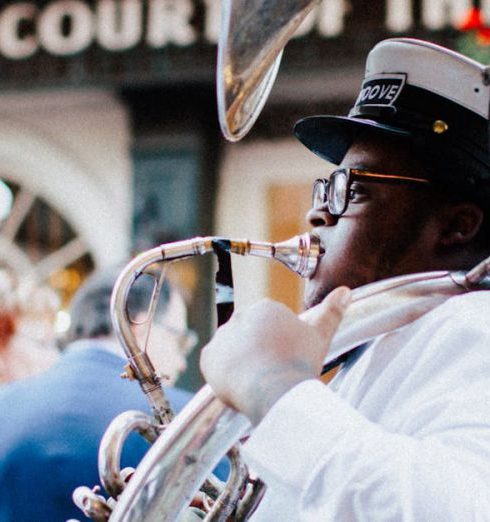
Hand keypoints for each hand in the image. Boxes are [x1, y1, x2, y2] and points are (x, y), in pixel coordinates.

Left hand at [200, 287, 350, 424]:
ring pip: (231, 350)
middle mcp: (239, 316)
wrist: (276, 389)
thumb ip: (330, 312)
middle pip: (248, 336)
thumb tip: (345, 291)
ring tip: (258, 380)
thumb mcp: (319, 336)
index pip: (267, 325)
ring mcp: (222, 336)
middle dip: (257, 351)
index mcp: (265, 308)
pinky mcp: (208, 357)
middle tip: (272, 371)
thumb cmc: (299, 362)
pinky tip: (240, 383)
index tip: (284, 359)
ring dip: (240, 362)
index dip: (277, 345)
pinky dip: (223, 374)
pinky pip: (215, 364)